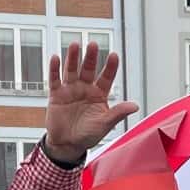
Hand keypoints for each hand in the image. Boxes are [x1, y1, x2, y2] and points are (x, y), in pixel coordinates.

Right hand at [44, 41, 137, 161]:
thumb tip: (135, 106)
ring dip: (73, 58)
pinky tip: (56, 58)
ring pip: (72, 70)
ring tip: (75, 45)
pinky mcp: (56, 95)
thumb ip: (118, 113)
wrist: (67, 145)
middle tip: (93, 44)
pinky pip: (55, 79)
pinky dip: (55, 69)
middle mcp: (85, 88)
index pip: (106, 77)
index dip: (110, 67)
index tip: (114, 55)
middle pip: (89, 69)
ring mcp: (70, 90)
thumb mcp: (104, 124)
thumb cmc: (88, 135)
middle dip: (91, 57)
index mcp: (99, 94)